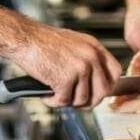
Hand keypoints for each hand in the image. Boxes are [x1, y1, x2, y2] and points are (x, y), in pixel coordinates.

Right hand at [0, 4, 121, 107]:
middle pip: (103, 92)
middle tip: (73, 99)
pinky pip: (63, 102)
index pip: (115, 73)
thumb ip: (88, 61)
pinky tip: (46, 93)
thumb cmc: (43, 42)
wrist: (24, 38)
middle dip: (88, 101)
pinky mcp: (65, 79)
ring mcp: (80, 68)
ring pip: (82, 100)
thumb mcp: (75, 44)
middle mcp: (91, 56)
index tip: (96, 92)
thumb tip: (96, 84)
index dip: (106, 87)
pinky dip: (52, 101)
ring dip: (66, 101)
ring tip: (54, 92)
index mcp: (95, 47)